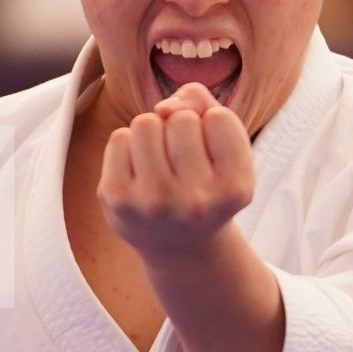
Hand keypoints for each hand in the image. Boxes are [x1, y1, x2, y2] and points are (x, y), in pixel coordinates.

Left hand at [99, 82, 254, 258]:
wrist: (179, 246)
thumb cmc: (206, 185)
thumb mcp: (227, 150)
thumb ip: (206, 106)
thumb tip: (163, 107)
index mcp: (235, 189)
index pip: (219, 117)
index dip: (212, 126)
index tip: (212, 155)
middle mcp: (197, 202)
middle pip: (181, 118)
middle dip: (180, 128)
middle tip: (183, 163)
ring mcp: (154, 204)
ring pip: (147, 122)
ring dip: (153, 133)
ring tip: (160, 162)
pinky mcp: (117, 200)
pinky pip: (119, 138)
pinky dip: (129, 146)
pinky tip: (139, 173)